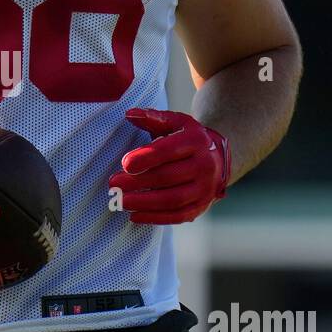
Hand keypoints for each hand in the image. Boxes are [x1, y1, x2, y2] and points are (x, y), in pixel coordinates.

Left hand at [108, 107, 230, 224]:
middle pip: (167, 177)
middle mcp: (205, 165)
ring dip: (143, 202)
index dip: (145, 158)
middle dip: (137, 182)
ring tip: (121, 200)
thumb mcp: (175, 123)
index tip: (125, 164)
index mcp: (196, 141)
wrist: (216, 158)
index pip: (168, 151)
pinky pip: (178, 216)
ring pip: (172, 199)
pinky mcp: (202, 206)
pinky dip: (155, 218)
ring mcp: (205, 188)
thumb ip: (152, 118)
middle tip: (114, 184)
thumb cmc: (187, 138)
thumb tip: (129, 114)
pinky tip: (134, 215)